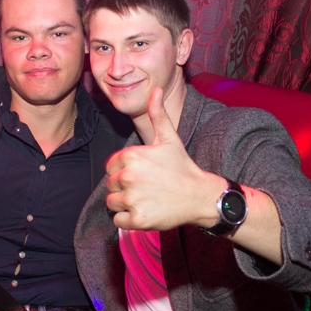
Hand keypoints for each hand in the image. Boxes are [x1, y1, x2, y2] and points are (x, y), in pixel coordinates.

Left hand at [105, 88, 224, 230]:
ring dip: (124, 204)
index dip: (123, 171)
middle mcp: (128, 176)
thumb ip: (157, 114)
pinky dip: (128, 219)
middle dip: (123, 188)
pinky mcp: (137, 219)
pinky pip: (118, 220)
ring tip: (145, 199)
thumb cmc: (182, 167)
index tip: (141, 174)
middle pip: (110, 185)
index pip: (110, 166)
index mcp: (131, 156)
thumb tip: (156, 90)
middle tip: (146, 188)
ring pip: (112, 203)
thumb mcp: (169, 138)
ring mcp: (132, 198)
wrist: (200, 195)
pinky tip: (145, 211)